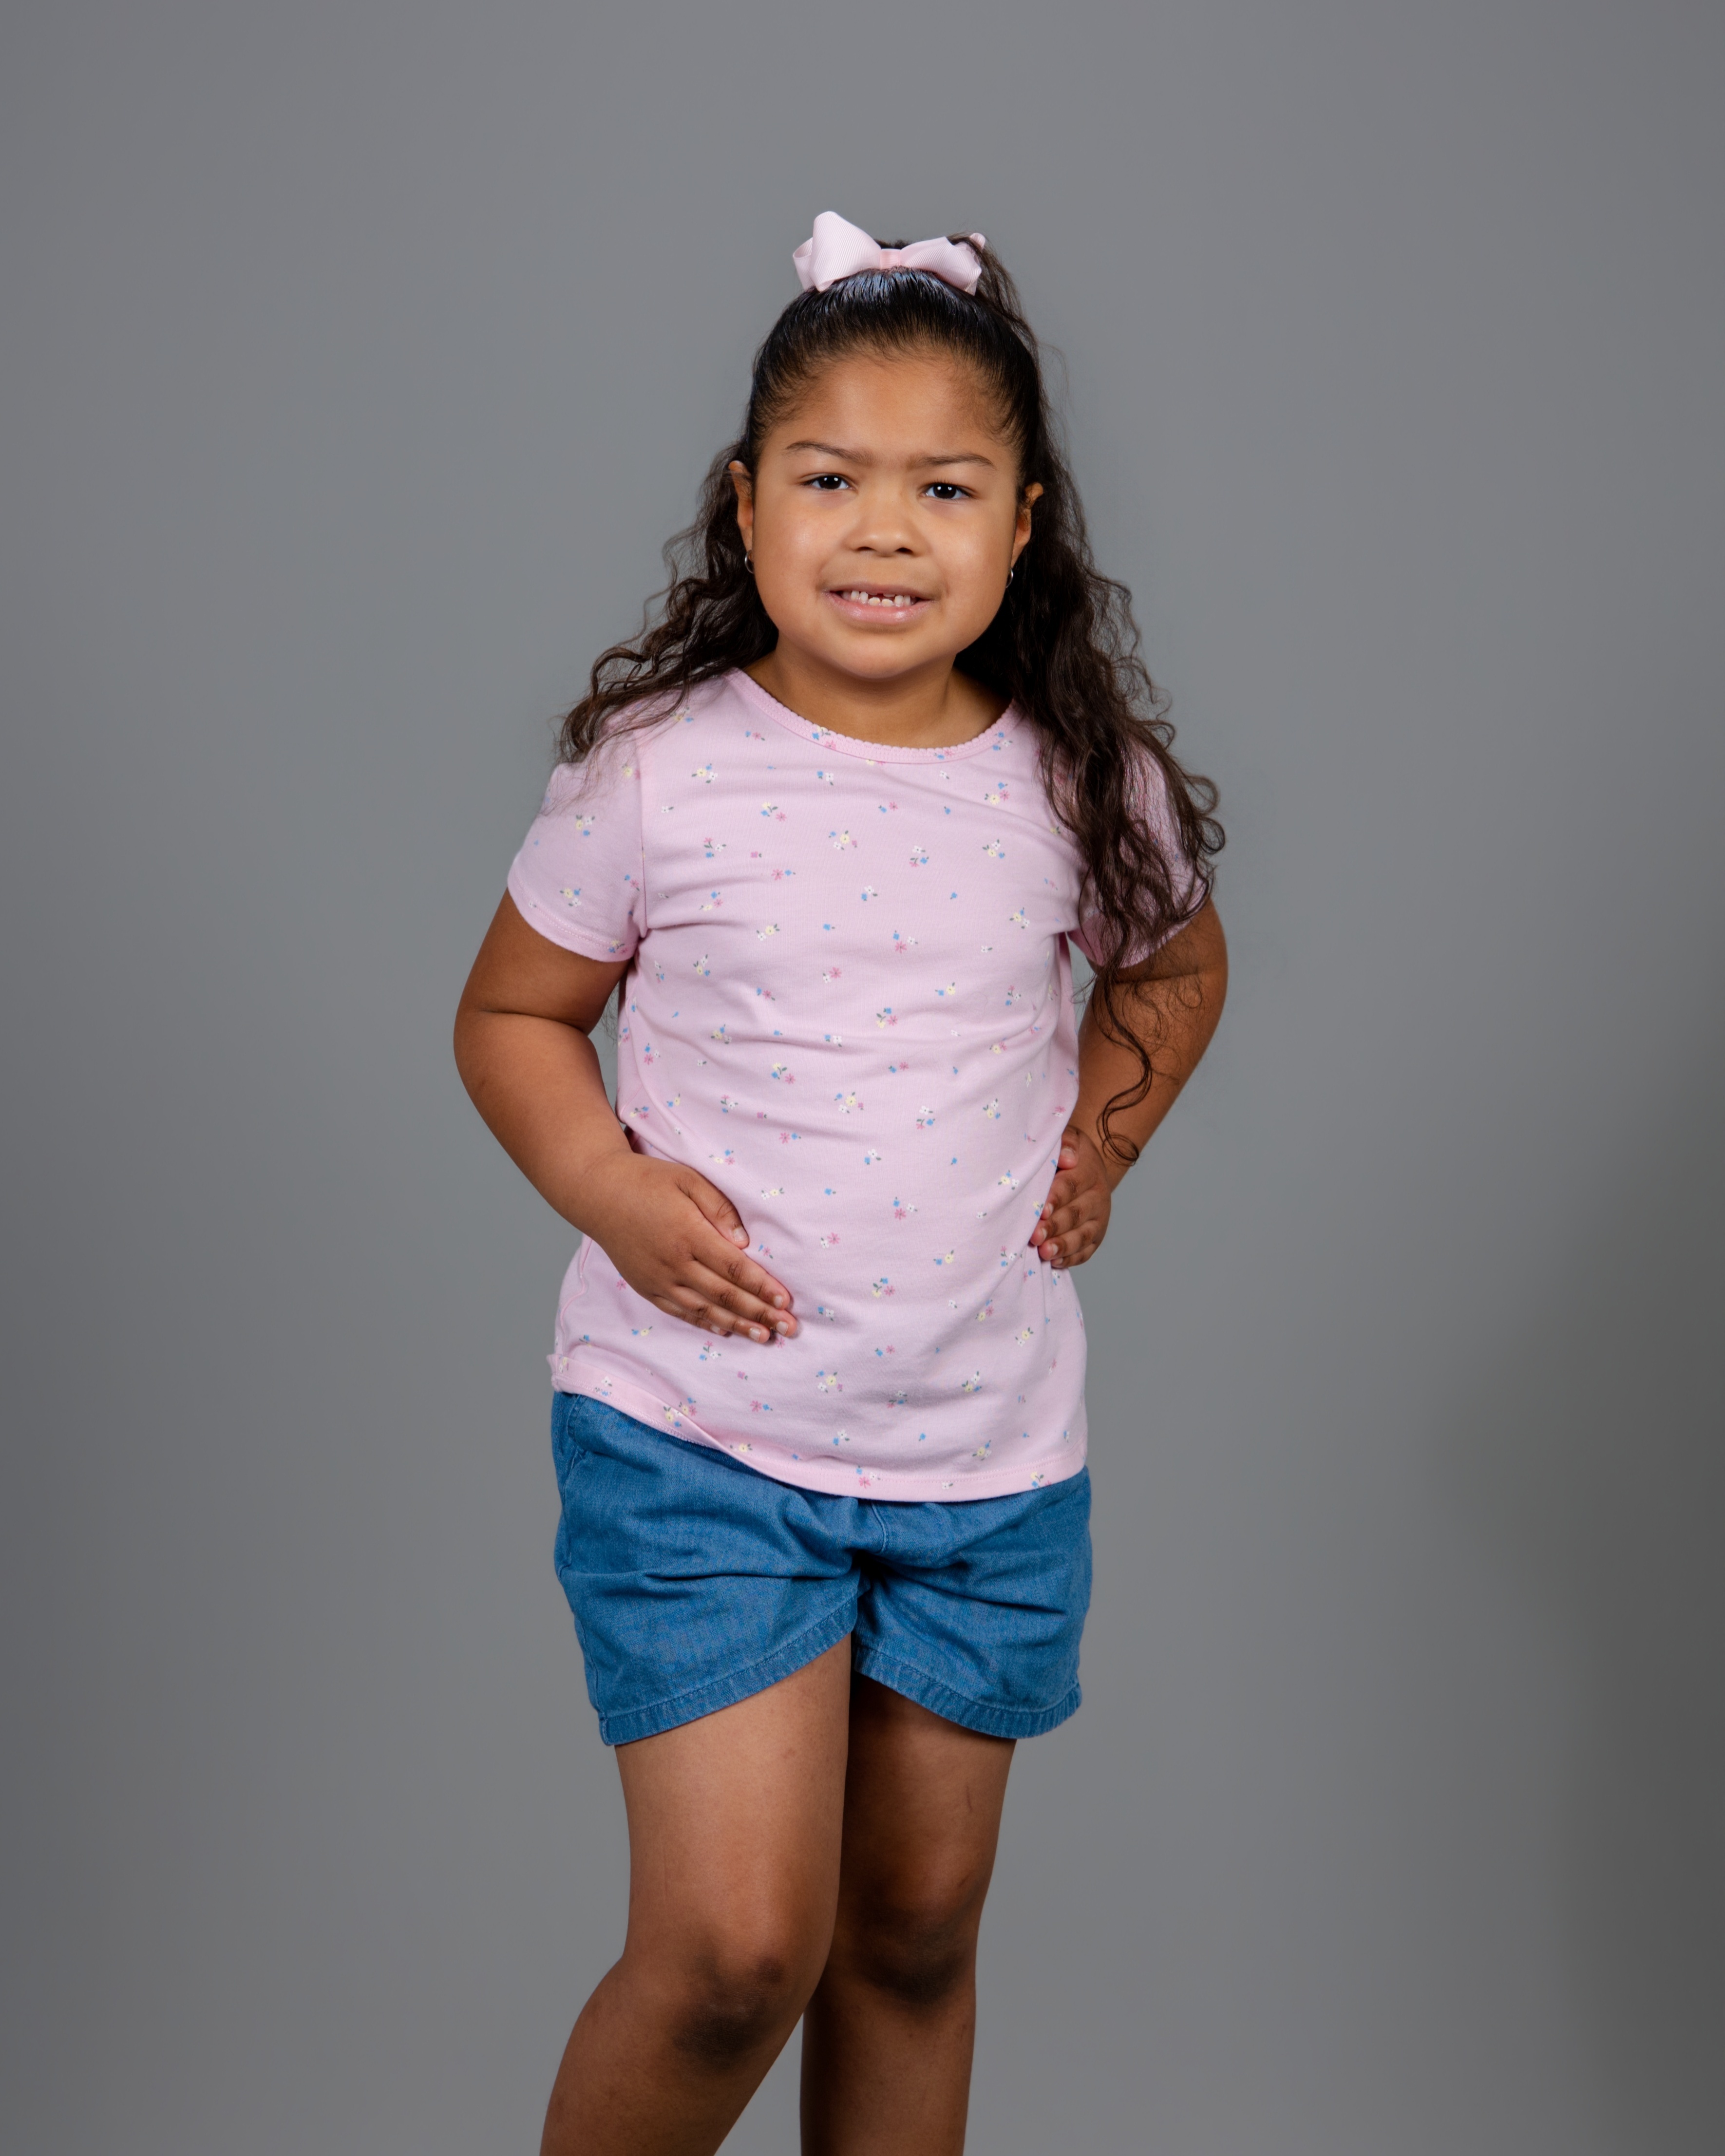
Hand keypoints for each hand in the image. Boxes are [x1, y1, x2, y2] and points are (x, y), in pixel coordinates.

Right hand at [583, 1155, 798, 1343]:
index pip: (734, 1268)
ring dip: (737, 1325)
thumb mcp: (688, 1180)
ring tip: (764, 1337)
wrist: (597, 1193)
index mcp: (688, 1234)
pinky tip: (725, 1328)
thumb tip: (745, 1243)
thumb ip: (719, 1209)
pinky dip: (704, 1322)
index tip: (785, 1301)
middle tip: (788, 1328)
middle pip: (725, 1295)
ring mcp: (657, 1279)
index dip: (762, 1287)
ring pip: (704, 1309)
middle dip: (759, 1313)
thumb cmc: (647, 1180)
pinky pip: (679, 1311)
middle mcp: (673, 1263)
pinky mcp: (646, 1286)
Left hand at [1029, 1126, 1112, 1268]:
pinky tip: (1054, 1262)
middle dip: (1054, 1227)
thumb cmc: (1067, 1155)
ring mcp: (1098, 1220)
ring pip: (1082, 1236)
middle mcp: (1098, 1198)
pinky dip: (1070, 1258)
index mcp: (1089, 1172)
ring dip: (1063, 1246)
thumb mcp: (1069, 1139)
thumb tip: (1068, 1158)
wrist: (1089, 1168)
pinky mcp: (1096, 1238)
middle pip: (1076, 1214)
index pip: (1071, 1186)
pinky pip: (1085, 1251)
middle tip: (1035, 1236)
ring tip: (1044, 1253)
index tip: (1041, 1210)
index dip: (1055, 1199)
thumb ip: (1066, 1143)